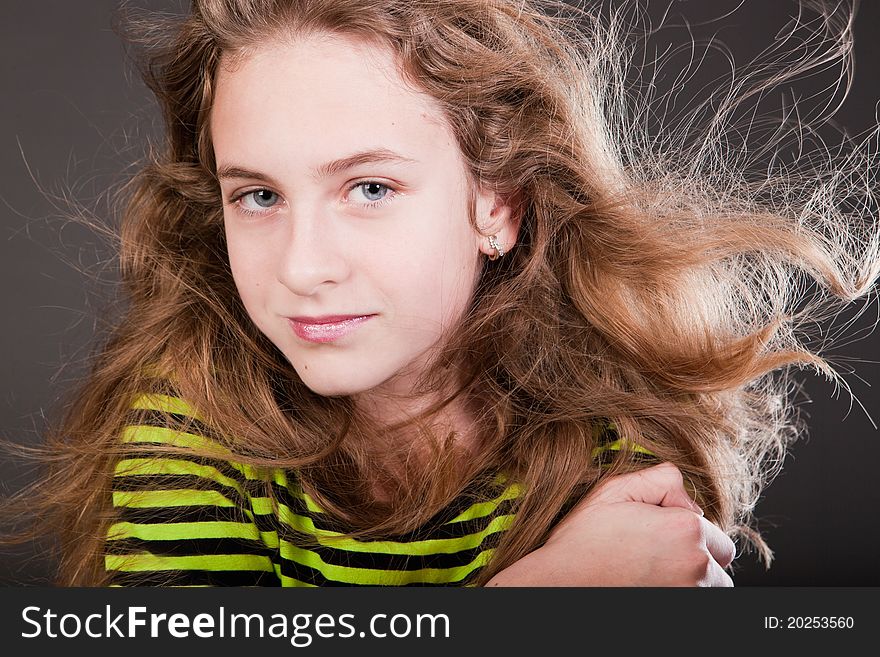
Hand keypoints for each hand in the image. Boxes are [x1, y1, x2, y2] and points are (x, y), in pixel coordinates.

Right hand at [486, 462, 735, 585]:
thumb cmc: (583, 542)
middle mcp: (696, 568)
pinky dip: (681, 593)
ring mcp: (690, 596)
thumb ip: (660, 478)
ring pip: (710, 587)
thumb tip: (685, 491)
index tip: (660, 535)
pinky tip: (652, 586)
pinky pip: (696, 601)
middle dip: (697, 557)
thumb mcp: (614, 491)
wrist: (562, 583)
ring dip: (692, 580)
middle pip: (719, 564)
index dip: (688, 532)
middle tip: (658, 555)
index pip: (717, 535)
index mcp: (686, 531)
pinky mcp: (679, 615)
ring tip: (653, 574)